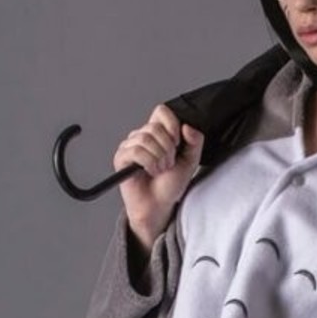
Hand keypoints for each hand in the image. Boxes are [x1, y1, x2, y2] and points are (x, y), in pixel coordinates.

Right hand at [113, 103, 204, 241]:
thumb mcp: (190, 161)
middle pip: (154, 127)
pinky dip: (148, 163)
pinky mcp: (121, 158)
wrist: (159, 205)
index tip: (178, 143)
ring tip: (160, 170)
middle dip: (167, 149)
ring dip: (159, 158)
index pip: (161, 111)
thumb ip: (195, 142)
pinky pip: (135, 151)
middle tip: (168, 164)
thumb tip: (187, 126)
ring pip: (145, 138)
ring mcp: (130, 146)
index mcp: (158, 133)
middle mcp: (142, 136)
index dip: (172, 125)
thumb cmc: (171, 185)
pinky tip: (150, 171)